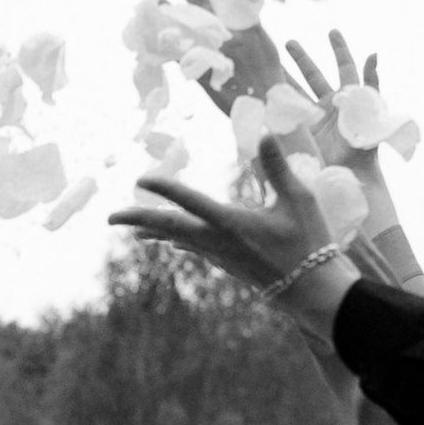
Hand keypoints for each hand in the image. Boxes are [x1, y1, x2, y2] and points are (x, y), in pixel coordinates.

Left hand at [110, 136, 359, 344]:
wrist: (314, 292)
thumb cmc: (311, 242)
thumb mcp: (299, 199)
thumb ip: (278, 167)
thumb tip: (265, 132)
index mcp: (232, 224)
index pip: (190, 202)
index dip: (164, 188)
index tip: (141, 179)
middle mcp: (219, 242)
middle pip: (169, 228)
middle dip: (138, 220)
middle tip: (109, 218)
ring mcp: (221, 256)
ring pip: (179, 240)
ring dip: (154, 230)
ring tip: (132, 228)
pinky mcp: (228, 265)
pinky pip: (194, 248)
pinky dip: (177, 239)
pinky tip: (168, 240)